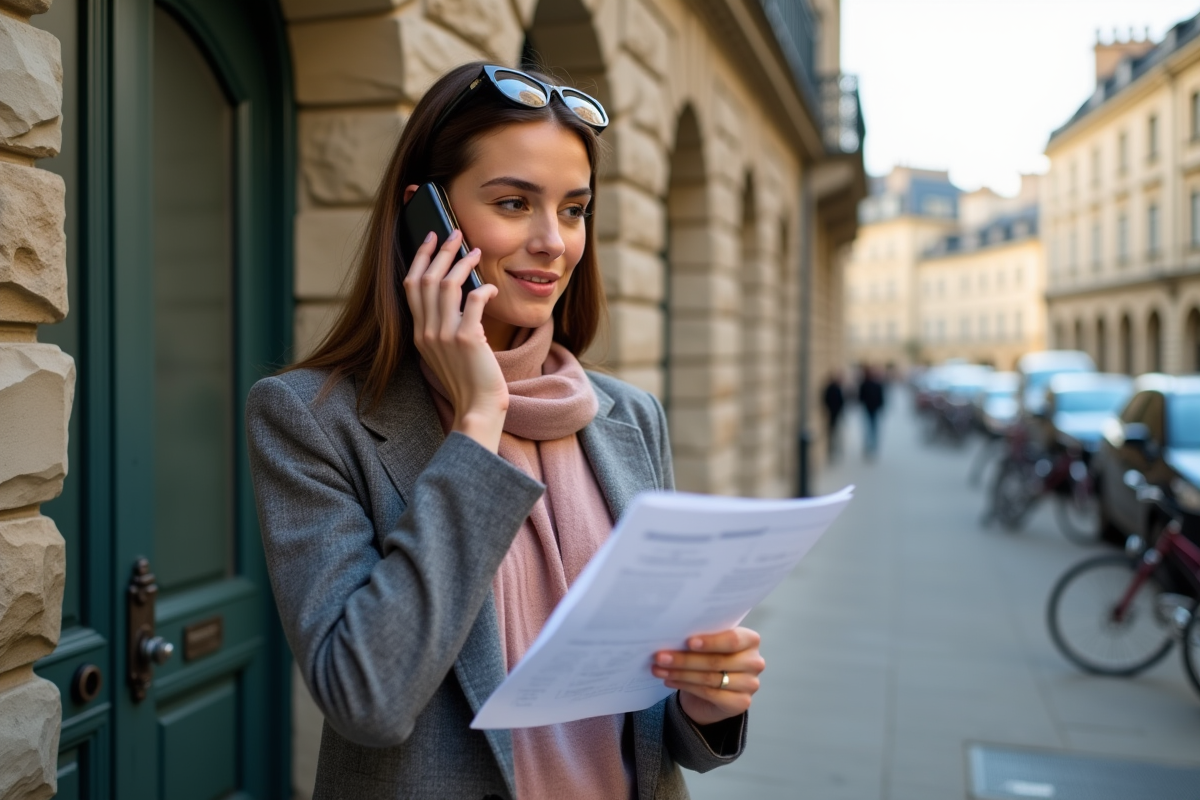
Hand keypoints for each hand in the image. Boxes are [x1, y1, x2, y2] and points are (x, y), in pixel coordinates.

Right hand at [403, 229, 506, 451]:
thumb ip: (444, 326)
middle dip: (442, 251)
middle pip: (426, 278)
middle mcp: (426, 332)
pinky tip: (493, 288)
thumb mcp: (446, 352)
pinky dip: (484, 289)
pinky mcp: (467, 339)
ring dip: (463, 263)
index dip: (421, 258)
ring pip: (447, 284)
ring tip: (476, 252)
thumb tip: (460, 294)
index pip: (411, 285)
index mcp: (418, 333)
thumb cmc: (468, 381)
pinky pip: (474, 300)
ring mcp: (444, 335)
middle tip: (456, 233)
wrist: (477, 408)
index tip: (432, 239)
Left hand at [651, 627, 763, 725]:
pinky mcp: (741, 703)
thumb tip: (672, 634)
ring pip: (710, 678)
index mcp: (750, 640)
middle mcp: (755, 662)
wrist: (716, 691)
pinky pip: (709, 693)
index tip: (688, 642)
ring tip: (659, 669)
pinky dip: (685, 686)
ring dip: (680, 673)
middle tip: (660, 656)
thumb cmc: (711, 658)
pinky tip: (669, 680)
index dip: (710, 641)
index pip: (732, 640)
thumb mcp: (710, 645)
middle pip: (717, 661)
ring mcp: (751, 684)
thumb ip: (701, 639)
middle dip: (685, 659)